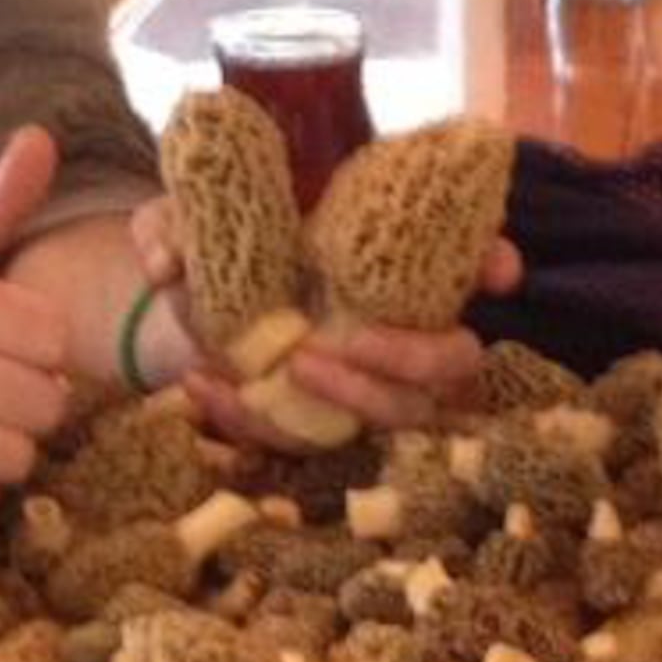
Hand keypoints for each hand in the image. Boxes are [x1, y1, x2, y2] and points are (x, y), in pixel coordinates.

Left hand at [123, 195, 524, 446]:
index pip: (472, 258)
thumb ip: (177, 224)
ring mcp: (364, 385)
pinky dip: (253, 419)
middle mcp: (396, 329)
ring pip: (395, 417)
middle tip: (341, 343)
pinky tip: (203, 384)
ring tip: (277, 371)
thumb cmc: (223, 249)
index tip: (496, 273)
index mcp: (390, 265)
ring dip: (347, 400)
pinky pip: (307, 441)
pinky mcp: (318, 423)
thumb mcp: (195, 220)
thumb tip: (166, 264)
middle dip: (410, 360)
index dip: (493, 264)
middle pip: (452, 363)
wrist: (186, 304)